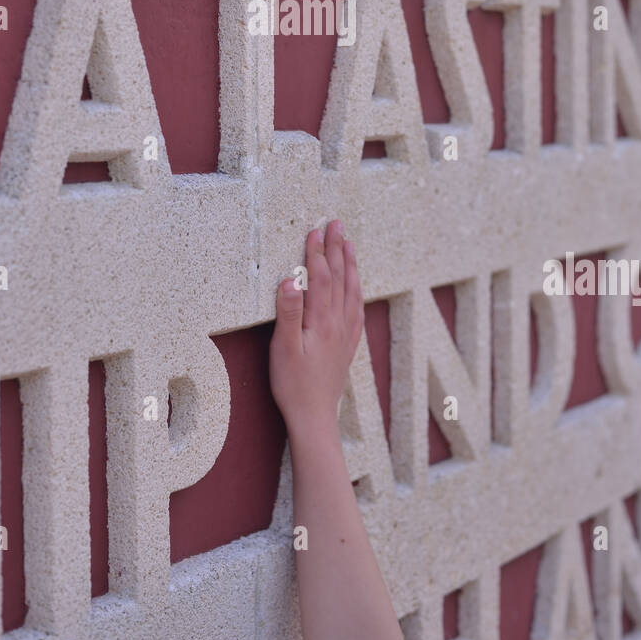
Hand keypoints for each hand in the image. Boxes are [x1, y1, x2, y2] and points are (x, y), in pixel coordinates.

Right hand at [269, 220, 364, 438]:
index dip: (317, 252)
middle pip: (339, 277)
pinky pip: (357, 308)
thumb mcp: (283, 348)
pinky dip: (357, 289)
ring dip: (350, 264)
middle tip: (337, 224)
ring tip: (349, 244)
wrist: (314, 415)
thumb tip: (289, 281)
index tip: (315, 230)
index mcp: (321, 320)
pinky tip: (356, 285)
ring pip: (352, 290)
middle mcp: (339, 323)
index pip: (320, 277)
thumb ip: (288, 313)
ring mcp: (346, 333)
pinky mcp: (348, 344)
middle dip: (337, 249)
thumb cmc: (293, 384)